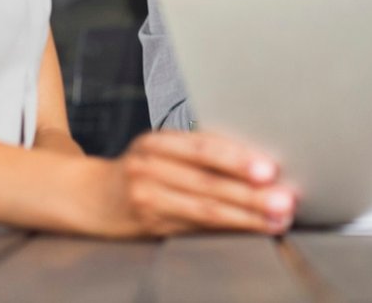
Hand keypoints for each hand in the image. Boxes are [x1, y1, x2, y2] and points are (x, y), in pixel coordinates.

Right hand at [91, 131, 296, 237]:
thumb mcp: (162, 148)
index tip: (269, 169)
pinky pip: (196, 228)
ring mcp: (147, 202)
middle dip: (251, 194)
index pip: (202, 149)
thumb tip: (258, 158)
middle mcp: (148, 170)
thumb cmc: (140, 167)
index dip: (236, 159)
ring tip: (276, 219)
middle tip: (285, 200)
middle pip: (207, 184)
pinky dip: (228, 229)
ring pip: (204, 212)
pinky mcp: (150, 228)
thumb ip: (200, 150)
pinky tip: (252, 229)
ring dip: (246, 217)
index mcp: (155, 142)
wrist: (87, 197)